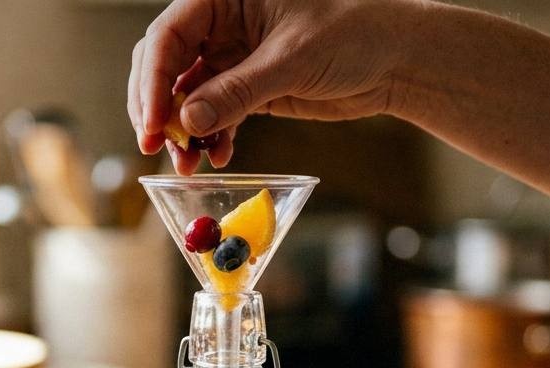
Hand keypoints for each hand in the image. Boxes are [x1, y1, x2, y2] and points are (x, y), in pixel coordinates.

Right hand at [127, 0, 412, 173]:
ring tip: (186, 163)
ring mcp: (231, 55)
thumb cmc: (355, 32)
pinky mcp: (246, 86)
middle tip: (156, 147)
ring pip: (185, 95)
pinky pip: (213, 113)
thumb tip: (188, 121)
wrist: (396, 57)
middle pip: (165, 65)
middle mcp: (220, 22)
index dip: (152, 79)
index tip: (154, 122)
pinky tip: (217, 156)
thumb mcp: (292, 59)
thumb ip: (238, 91)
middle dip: (158, 108)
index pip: (169, 34)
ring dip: (182, 131)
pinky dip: (211, 137)